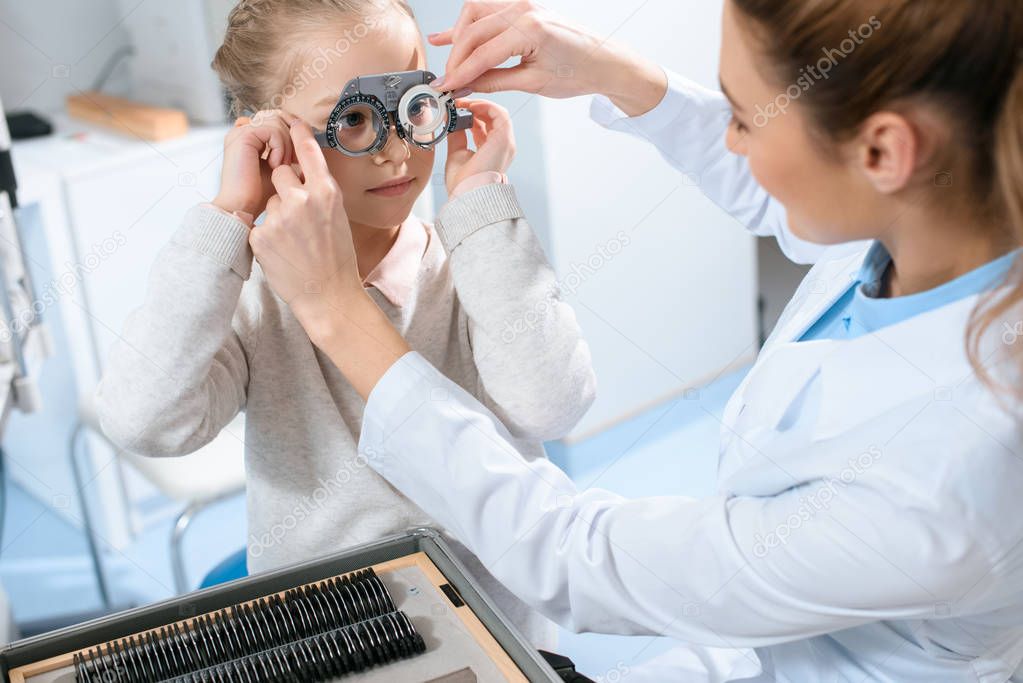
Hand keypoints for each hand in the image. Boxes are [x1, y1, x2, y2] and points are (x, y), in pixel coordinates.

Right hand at [212, 110, 295, 218]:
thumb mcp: (280, 167)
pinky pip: (272, 130)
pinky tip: (275, 165)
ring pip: (277, 122)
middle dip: (292, 138)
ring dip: (286, 145)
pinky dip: (279, 147)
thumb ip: (287, 151)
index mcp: (250, 136)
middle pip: (279, 117)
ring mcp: (241, 131)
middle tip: (292, 162)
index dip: (292, 133)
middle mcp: (243, 129)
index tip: (296, 157)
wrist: (241, 207)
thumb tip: (308, 140)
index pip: (277, 119)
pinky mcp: (243, 136)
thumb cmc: (260, 194)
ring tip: (282, 165)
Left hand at [248, 121, 361, 339]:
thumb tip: (303, 173)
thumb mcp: (338, 216)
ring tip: (294, 241)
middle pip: (281, 174)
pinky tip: (283, 253)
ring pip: (270, 200)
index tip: (289, 120)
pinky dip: (267, 237)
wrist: (328, 296)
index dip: (296, 132)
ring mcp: (280, 216)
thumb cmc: (337, 258)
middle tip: (298, 216)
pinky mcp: (261, 235)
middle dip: (285, 188)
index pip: (307, 150)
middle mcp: (303, 199)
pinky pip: (260, 224)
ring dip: (277, 215)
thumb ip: (321, 192)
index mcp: (327, 192)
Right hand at [429, 0, 666, 114]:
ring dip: (459, 38)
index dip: (460, 73)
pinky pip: (487, 11)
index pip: (482, 53)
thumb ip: (495, 81)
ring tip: (450, 61)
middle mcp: (523, 10)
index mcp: (529, 30)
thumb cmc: (578, 71)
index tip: (445, 87)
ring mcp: (522, 5)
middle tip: (447, 81)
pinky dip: (468, 25)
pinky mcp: (522, 7)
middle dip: (456, 59)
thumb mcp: (533, 83)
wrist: (603, 61)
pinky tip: (448, 35)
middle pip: (473, 32)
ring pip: (474, 15)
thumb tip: (466, 85)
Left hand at [445, 99, 515, 193]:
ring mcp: (506, 143)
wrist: (468, 195)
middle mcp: (502, 146)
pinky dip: (485, 106)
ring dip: (480, 104)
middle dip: (476, 106)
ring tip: (463, 102)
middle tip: (457, 101)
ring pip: (498, 113)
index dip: (471, 115)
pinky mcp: (504, 140)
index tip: (456, 109)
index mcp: (491, 151)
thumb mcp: (457, 154)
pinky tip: (470, 106)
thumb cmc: (462, 184)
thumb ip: (457, 137)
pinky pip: (499, 113)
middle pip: (493, 118)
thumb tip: (452, 121)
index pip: (485, 126)